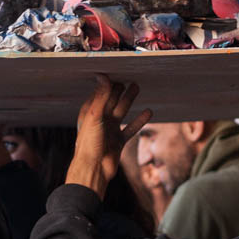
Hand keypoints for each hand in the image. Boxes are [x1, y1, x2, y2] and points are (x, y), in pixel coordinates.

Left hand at [66, 76, 151, 197]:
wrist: (94, 170)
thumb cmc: (89, 143)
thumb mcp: (95, 116)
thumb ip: (101, 96)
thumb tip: (102, 75)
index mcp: (89, 112)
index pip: (100, 92)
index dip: (108, 82)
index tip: (116, 69)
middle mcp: (99, 119)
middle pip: (111, 99)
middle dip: (119, 88)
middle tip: (129, 75)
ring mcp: (109, 130)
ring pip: (122, 111)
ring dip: (129, 99)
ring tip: (137, 87)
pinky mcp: (118, 140)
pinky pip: (131, 127)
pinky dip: (139, 120)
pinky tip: (149, 112)